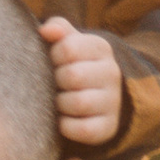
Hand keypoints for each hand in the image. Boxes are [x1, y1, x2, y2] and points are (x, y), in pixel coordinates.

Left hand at [39, 17, 124, 145]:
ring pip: (78, 103)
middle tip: (53, 84)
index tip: (52, 62)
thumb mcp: (66, 42)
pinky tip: (62, 119)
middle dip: (55, 82)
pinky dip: (66, 126)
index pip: (68, 48)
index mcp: (100, 48)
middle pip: (72, 76)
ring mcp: (113, 101)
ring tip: (57, 100)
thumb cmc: (69, 64)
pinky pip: (82, 130)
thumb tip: (46, 31)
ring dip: (59, 104)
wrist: (91, 95)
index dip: (52, 57)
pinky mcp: (108, 127)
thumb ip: (57, 28)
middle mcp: (112, 73)